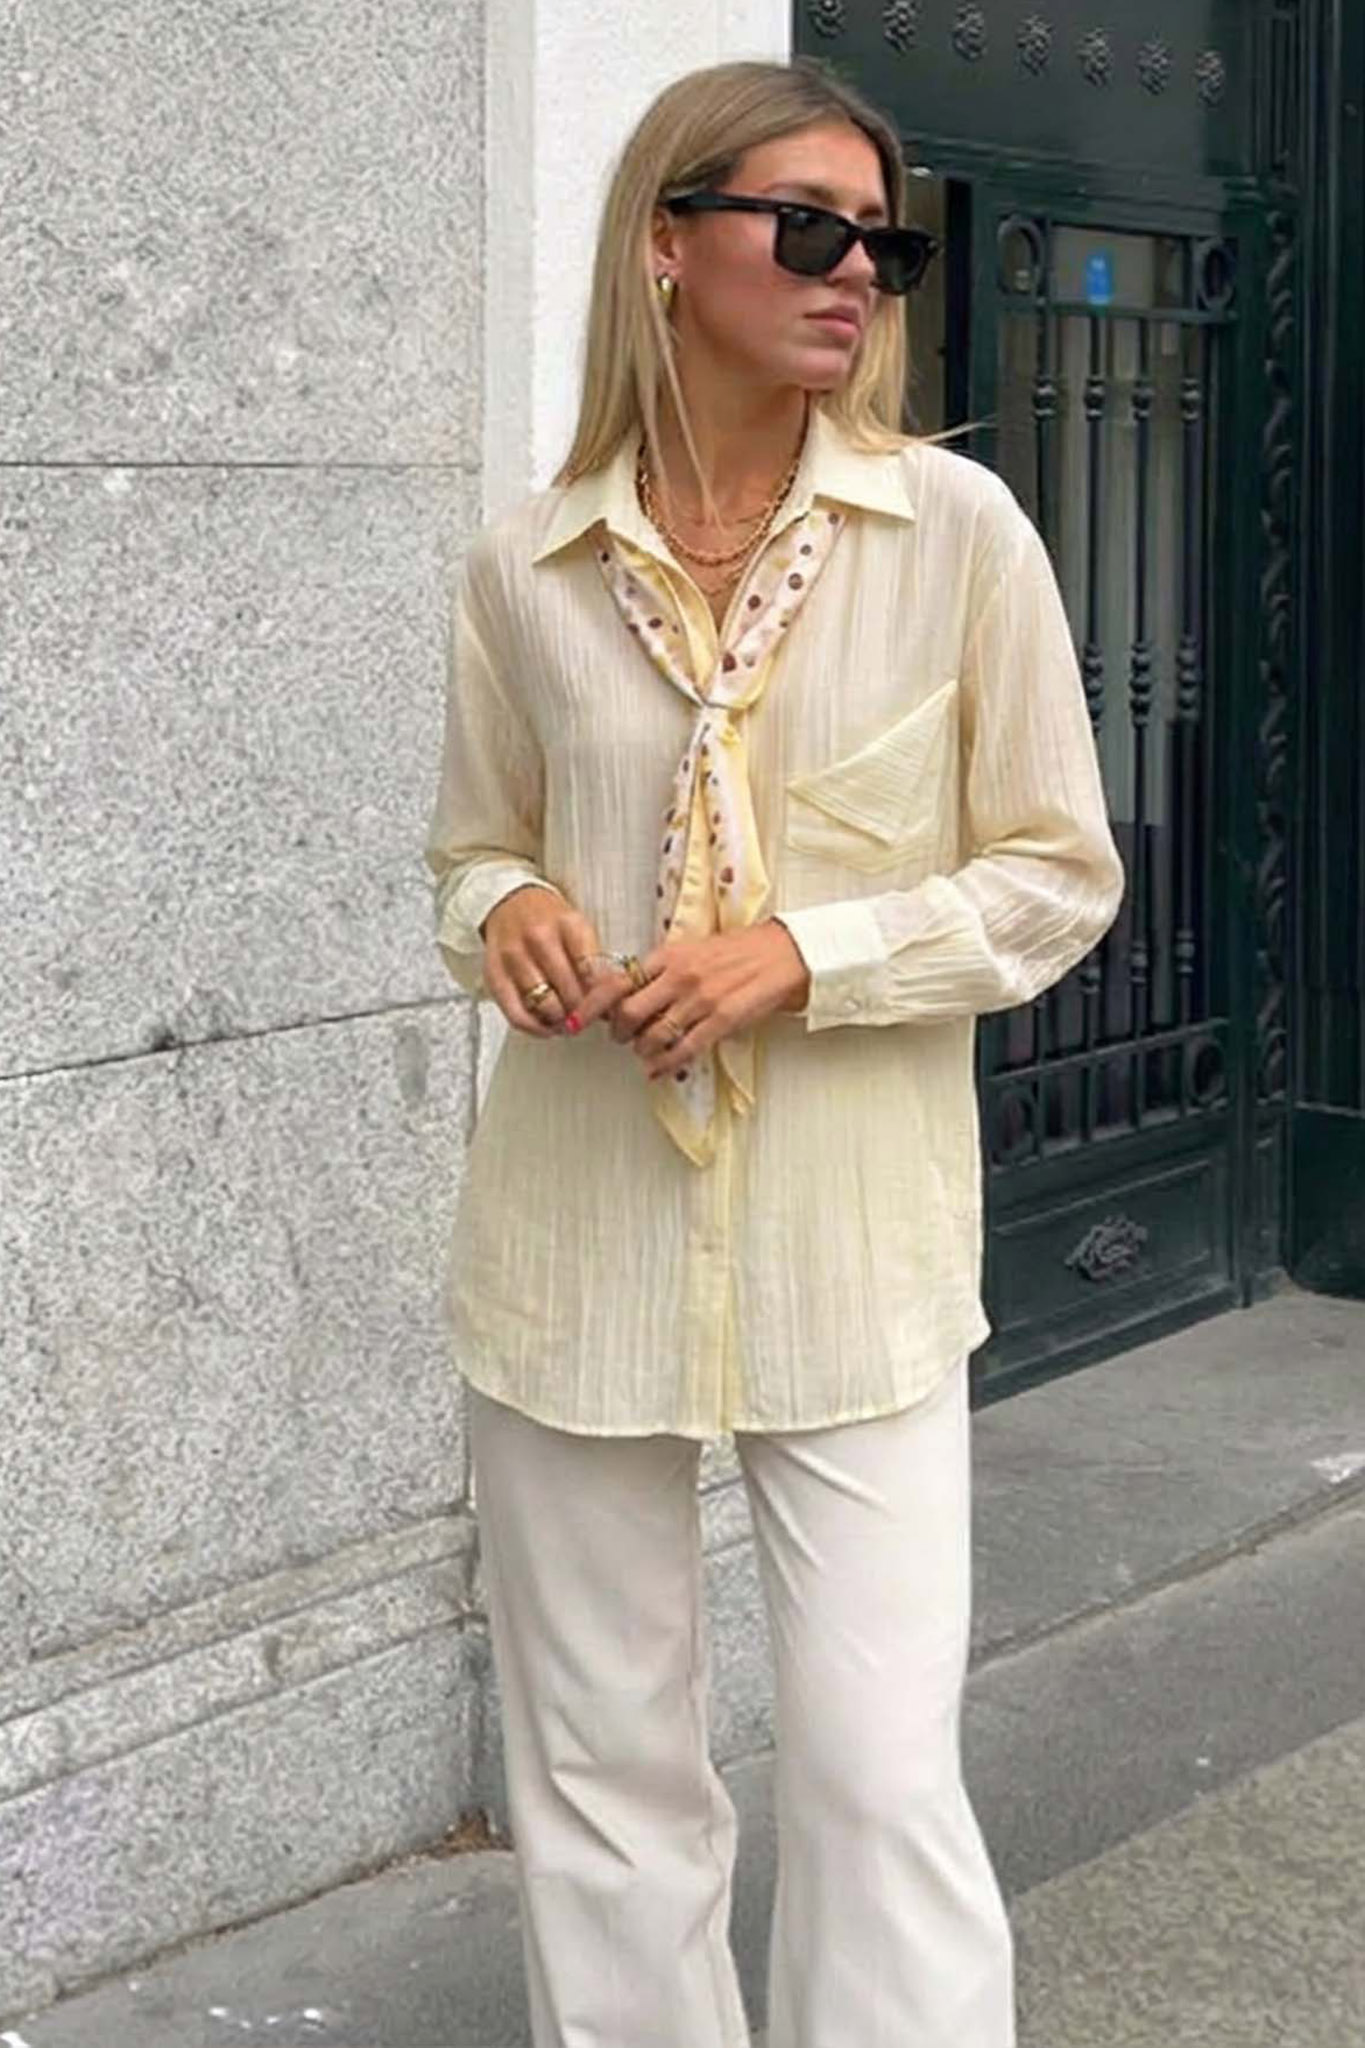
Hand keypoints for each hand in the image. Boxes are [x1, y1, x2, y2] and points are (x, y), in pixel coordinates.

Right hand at [480, 886, 607, 1036]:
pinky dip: (536, 1028)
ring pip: (546, 1006)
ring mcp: (514, 957)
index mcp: (569, 924)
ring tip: (568, 1021)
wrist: (510, 902)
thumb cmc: (551, 922)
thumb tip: (612, 1006)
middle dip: (585, 1013)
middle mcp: (540, 938)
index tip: (609, 1008)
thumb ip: (597, 964)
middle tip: (589, 1018)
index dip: (604, 999)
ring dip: (562, 1022)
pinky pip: (517, 1015)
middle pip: (571, 993)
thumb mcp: (580, 930)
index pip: (593, 972)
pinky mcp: (494, 975)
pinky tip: (547, 1026)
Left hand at [567, 922, 810, 1080]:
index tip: (576, 1019)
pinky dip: (665, 1065)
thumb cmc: (737, 952)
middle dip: (618, 1032)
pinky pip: (683, 1051)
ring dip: (642, 1050)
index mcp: (668, 955)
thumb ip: (660, 969)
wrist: (781, 955)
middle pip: (628, 1013)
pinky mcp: (721, 1021)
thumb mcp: (692, 950)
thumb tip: (628, 992)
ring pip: (653, 1036)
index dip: (592, 1004)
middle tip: (620, 1037)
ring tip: (644, 1051)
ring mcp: (701, 1000)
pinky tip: (658, 1070)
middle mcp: (680, 977)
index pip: (617, 980)